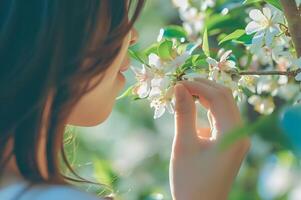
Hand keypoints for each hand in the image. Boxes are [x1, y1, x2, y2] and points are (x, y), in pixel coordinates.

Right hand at [169, 79, 249, 199]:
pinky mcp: (229, 142)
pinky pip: (219, 119)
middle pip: (224, 98)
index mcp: (232, 134)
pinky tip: (190, 110)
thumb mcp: (184, 145)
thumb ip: (183, 113)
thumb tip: (178, 87)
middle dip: (202, 87)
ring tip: (183, 92)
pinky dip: (205, 110)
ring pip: (222, 107)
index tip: (177, 81)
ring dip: (204, 97)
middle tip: (180, 83)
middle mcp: (239, 133)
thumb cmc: (190, 180)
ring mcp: (236, 138)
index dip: (198, 85)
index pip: (218, 97)